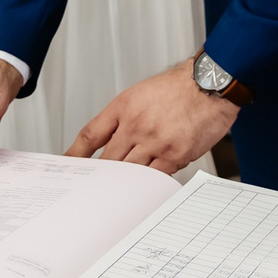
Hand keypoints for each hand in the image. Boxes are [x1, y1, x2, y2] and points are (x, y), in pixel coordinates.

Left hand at [67, 59, 240, 173]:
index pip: (90, 135)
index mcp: (124, 107)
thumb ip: (127, 118)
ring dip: (124, 184)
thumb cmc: (181, 86)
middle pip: (108, 161)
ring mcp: (155, 141)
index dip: (75, 155)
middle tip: (92, 190)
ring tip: (120, 195)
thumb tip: (115, 143)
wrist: (211, 82)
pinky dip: (151, 184)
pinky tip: (148, 187)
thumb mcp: (143, 93)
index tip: (67, 166)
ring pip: (130, 172)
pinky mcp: (175, 154)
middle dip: (100, 177)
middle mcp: (135, 124)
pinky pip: (156, 178)